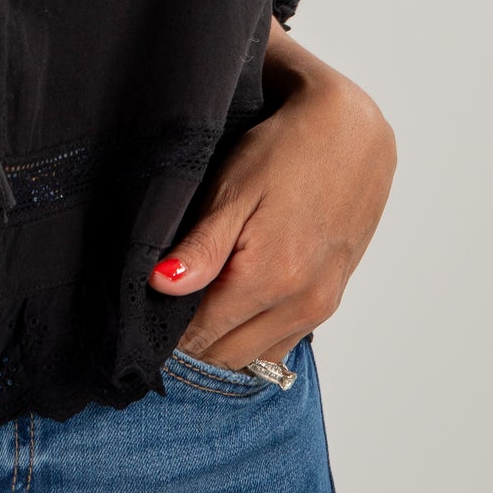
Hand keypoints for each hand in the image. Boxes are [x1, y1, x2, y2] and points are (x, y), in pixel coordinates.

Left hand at [147, 20, 395, 368]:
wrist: (352, 133)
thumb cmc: (287, 150)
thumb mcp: (235, 187)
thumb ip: (202, 246)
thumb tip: (160, 285)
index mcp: (271, 277)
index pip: (200, 333)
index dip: (165, 329)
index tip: (140, 313)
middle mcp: (301, 304)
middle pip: (224, 354)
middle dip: (188, 341)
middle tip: (159, 310)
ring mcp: (320, 307)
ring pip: (253, 358)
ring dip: (219, 343)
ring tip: (191, 307)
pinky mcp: (330, 301)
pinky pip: (281, 344)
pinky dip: (251, 338)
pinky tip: (230, 307)